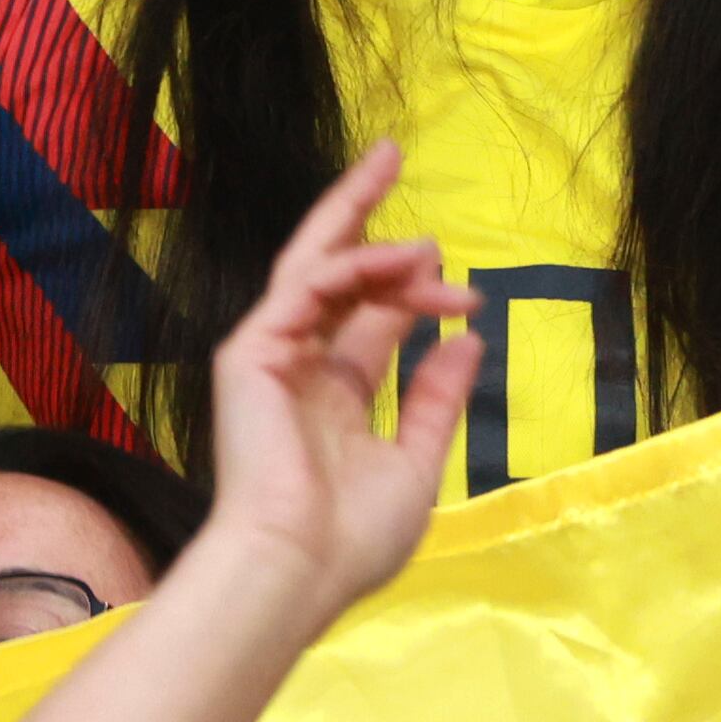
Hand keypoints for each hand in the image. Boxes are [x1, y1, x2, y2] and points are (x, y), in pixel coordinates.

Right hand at [198, 146, 475, 615]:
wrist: (295, 567)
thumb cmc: (350, 538)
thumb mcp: (418, 462)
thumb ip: (438, 397)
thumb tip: (468, 341)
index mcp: (331, 397)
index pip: (368, 317)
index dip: (411, 289)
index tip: (462, 289)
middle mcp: (298, 366)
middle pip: (329, 268)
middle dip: (358, 210)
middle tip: (391, 154)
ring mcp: (270, 354)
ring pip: (319, 266)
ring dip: (376, 241)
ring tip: (435, 248)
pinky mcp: (252, 350)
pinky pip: (309, 285)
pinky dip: (357, 266)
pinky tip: (407, 266)